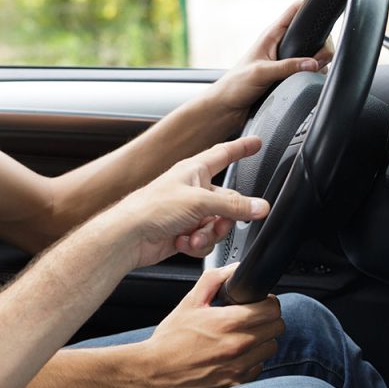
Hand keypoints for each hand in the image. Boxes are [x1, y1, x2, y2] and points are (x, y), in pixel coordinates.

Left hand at [113, 136, 268, 268]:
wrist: (129, 237)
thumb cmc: (151, 208)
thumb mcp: (199, 202)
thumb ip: (233, 205)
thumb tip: (260, 206)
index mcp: (194, 171)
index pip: (223, 154)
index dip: (241, 148)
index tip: (256, 143)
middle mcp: (192, 189)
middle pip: (228, 202)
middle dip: (223, 218)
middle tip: (214, 223)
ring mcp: (188, 212)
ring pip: (218, 225)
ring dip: (207, 235)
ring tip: (191, 235)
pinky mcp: (183, 232)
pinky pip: (205, 240)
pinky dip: (196, 244)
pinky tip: (181, 242)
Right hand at [139, 265, 283, 387]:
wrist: (159, 369)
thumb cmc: (171, 338)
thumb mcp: (189, 302)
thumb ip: (213, 280)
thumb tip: (232, 269)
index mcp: (227, 322)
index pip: (271, 309)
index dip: (267, 301)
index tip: (258, 301)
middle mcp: (238, 345)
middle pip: (277, 327)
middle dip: (267, 318)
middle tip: (251, 315)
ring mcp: (240, 365)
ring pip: (271, 347)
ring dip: (262, 338)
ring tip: (243, 333)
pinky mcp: (238, 380)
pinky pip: (260, 365)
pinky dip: (253, 357)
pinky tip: (236, 351)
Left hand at [209, 1, 333, 127]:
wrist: (228, 108)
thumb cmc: (235, 86)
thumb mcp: (261, 73)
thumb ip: (287, 67)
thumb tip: (313, 63)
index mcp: (271, 35)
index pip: (295, 10)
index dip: (310, 6)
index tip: (324, 13)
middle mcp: (281, 45)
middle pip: (314, 33)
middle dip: (322, 45)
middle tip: (316, 61)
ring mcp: (287, 60)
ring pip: (316, 53)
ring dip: (320, 62)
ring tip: (312, 73)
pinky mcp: (290, 75)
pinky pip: (311, 69)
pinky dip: (316, 74)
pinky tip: (311, 81)